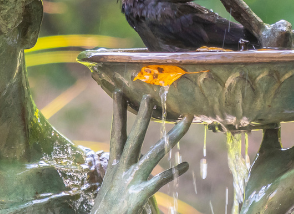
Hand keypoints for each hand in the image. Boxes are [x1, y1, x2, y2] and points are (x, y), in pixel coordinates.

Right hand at [92, 92, 192, 213]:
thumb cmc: (107, 208)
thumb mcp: (112, 184)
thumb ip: (121, 169)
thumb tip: (131, 156)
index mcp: (114, 165)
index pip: (117, 133)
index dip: (118, 113)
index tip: (119, 92)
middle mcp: (122, 169)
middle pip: (134, 137)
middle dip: (142, 117)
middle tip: (149, 96)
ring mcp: (130, 181)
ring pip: (154, 154)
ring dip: (171, 136)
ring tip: (186, 120)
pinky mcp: (138, 195)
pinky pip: (159, 181)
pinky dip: (172, 172)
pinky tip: (186, 165)